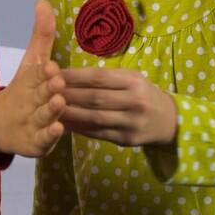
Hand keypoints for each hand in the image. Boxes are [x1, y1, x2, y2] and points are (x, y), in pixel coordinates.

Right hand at [0, 0, 65, 156]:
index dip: (42, 71)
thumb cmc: (24, 89)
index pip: (35, 74)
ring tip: (59, 102)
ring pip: (41, 116)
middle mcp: (28, 100)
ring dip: (49, 109)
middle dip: (46, 88)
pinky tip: (58, 129)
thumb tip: (43, 1)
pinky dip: (49, 136)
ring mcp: (30, 122)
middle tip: (57, 81)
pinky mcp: (34, 142)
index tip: (51, 66)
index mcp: (28, 81)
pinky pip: (42, 140)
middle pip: (38, 94)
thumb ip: (41, 34)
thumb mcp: (31, 61)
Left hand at [59, 67, 177, 146]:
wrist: (167, 120)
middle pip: (95, 98)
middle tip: (46, 92)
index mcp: (134, 82)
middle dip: (68, 95)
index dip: (75, 76)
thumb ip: (107, 77)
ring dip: (70, 114)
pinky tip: (65, 123)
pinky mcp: (126, 140)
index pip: (99, 78)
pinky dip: (79, 128)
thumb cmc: (142, 93)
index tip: (54, 73)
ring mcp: (130, 123)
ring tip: (51, 109)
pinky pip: (98, 133)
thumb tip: (70, 76)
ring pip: (94, 118)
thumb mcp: (131, 78)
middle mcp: (134, 102)